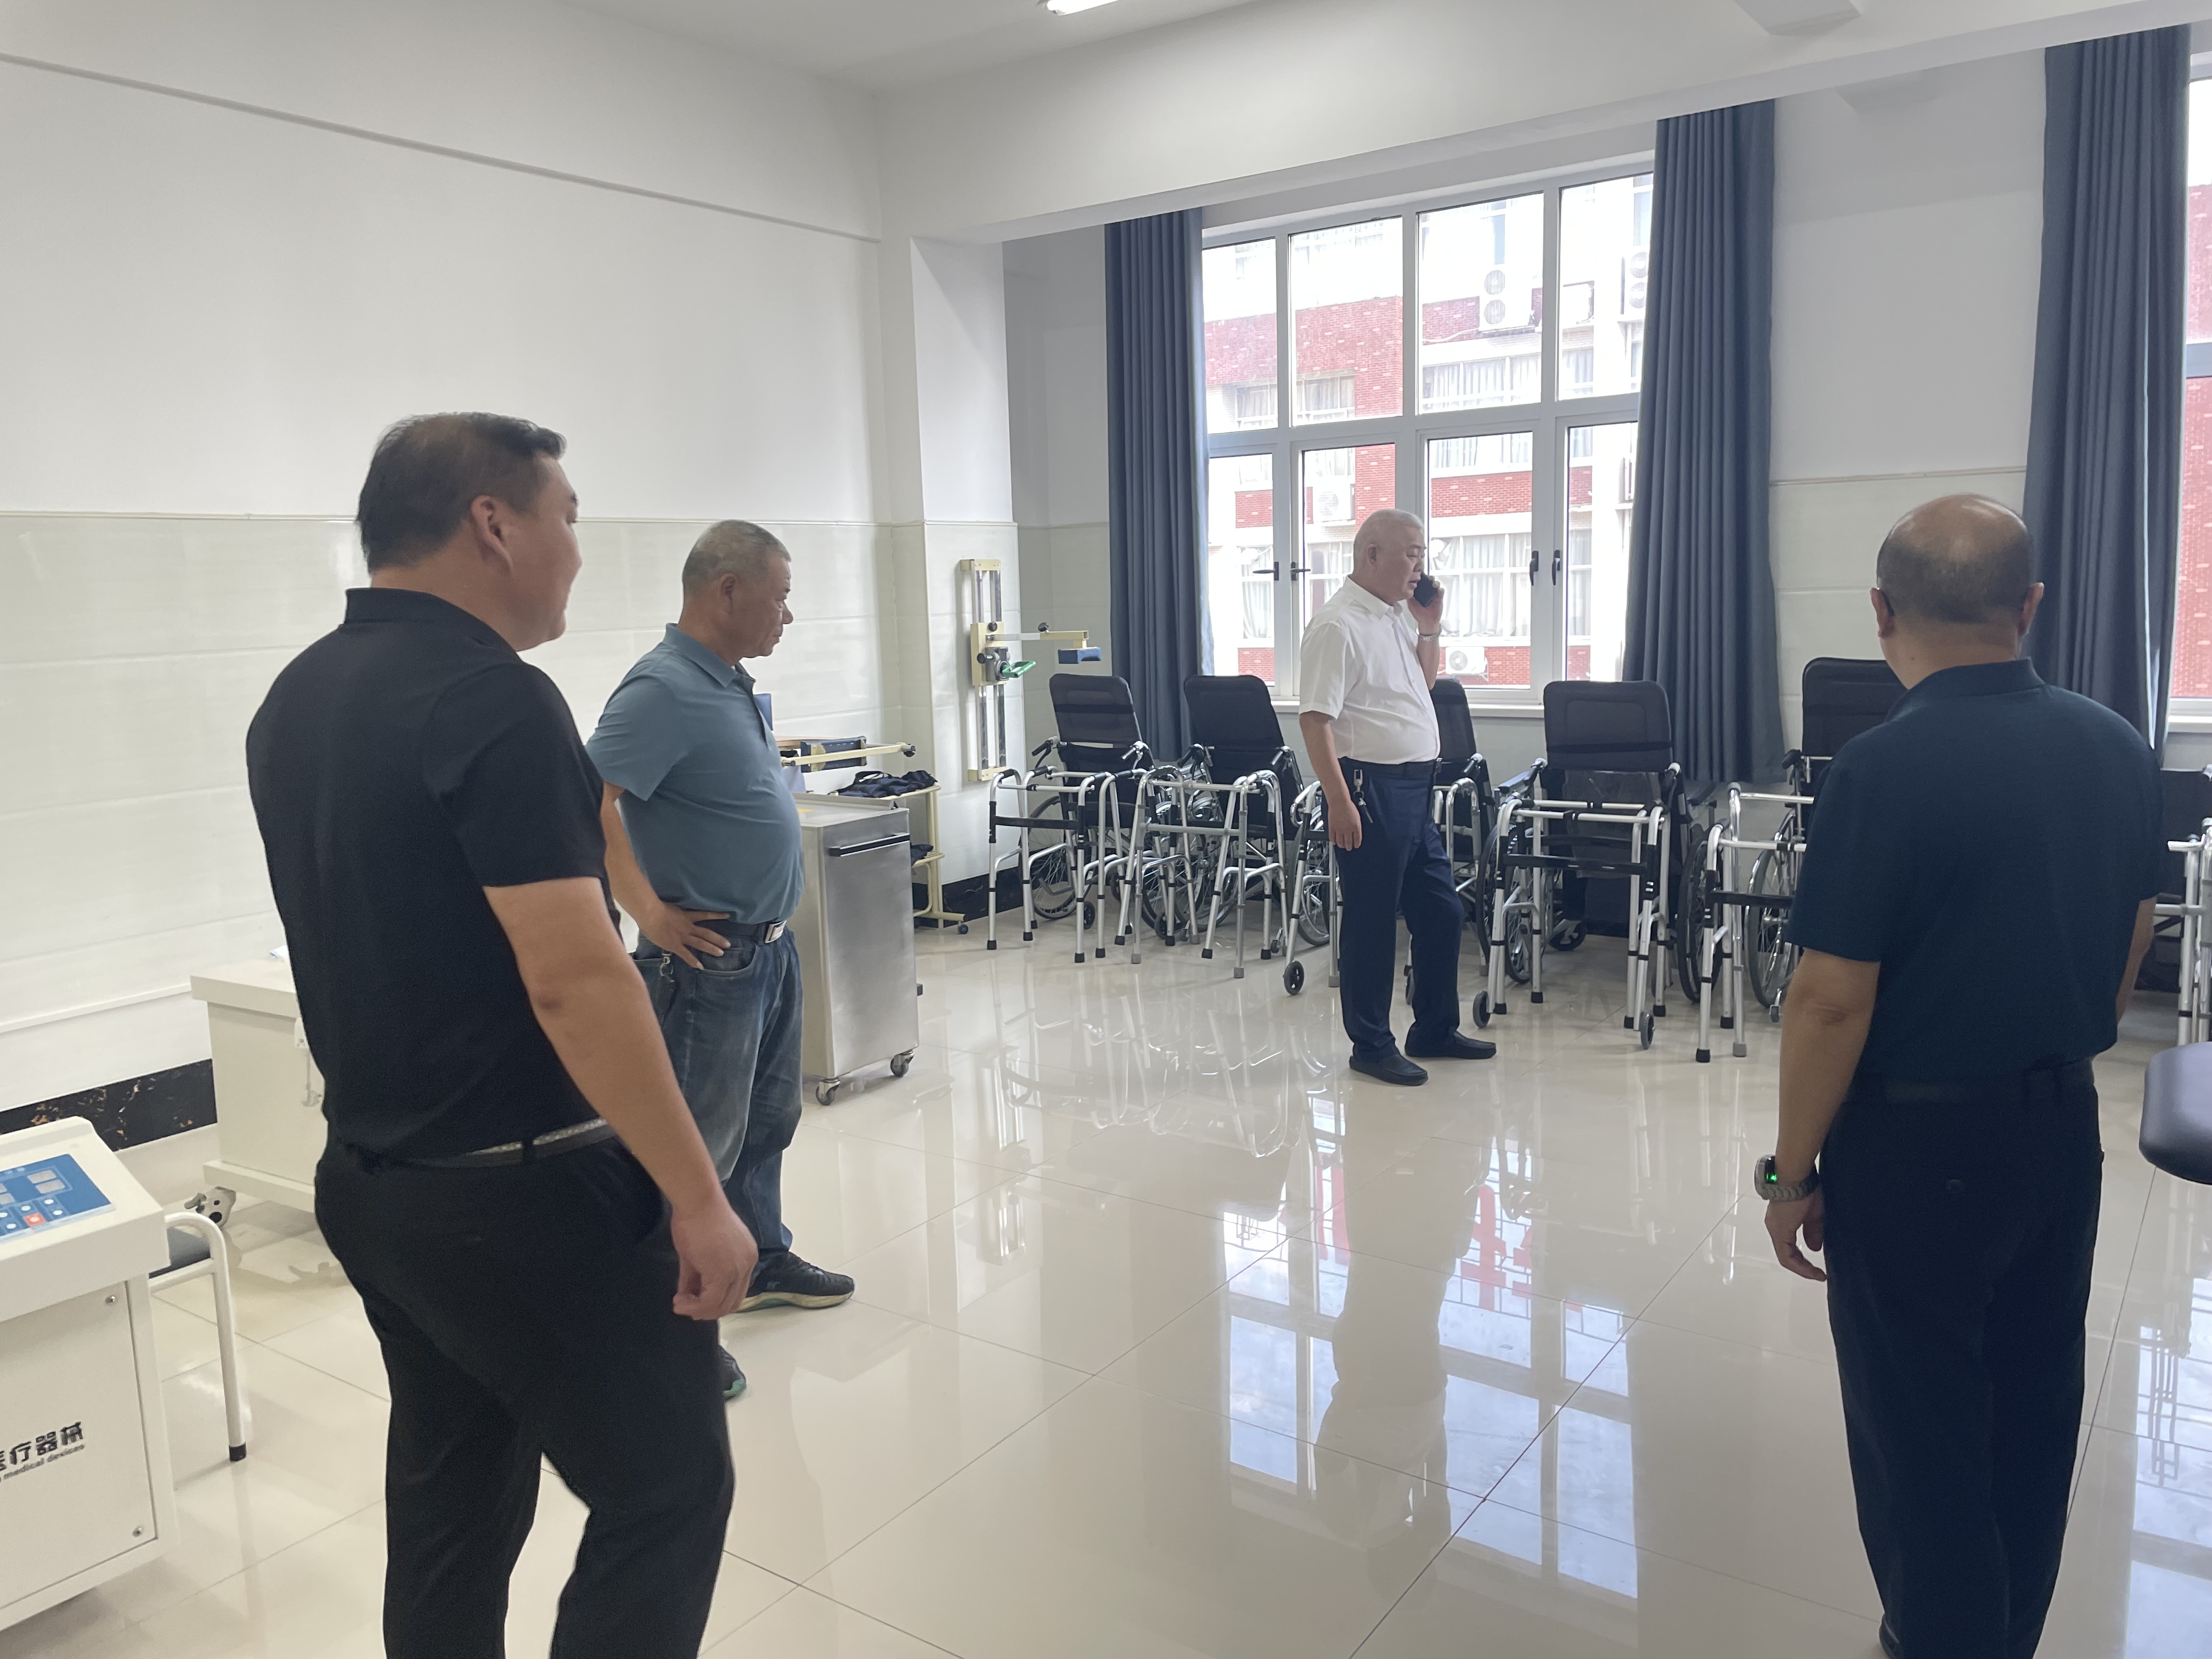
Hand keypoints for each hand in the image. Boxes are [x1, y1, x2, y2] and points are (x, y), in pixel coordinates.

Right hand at [642, 904, 729, 969]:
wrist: (650, 914)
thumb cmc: (656, 908)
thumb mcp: (669, 907)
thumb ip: (673, 912)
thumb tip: (672, 913)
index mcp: (686, 916)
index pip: (705, 915)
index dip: (716, 915)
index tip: (727, 916)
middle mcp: (688, 927)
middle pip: (706, 933)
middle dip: (718, 939)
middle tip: (728, 944)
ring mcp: (682, 937)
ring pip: (700, 943)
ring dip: (711, 949)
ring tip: (721, 953)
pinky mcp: (675, 945)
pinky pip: (686, 954)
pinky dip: (693, 961)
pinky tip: (700, 966)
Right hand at [669, 1198, 758, 1319]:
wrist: (696, 1201)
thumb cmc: (695, 1218)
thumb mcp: (696, 1253)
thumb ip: (695, 1277)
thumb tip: (686, 1295)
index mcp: (746, 1257)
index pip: (736, 1291)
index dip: (715, 1302)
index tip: (694, 1301)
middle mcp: (747, 1264)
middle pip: (732, 1302)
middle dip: (707, 1310)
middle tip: (686, 1308)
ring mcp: (737, 1269)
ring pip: (721, 1305)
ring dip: (698, 1310)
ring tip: (680, 1304)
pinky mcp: (723, 1273)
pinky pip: (710, 1301)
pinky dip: (694, 1306)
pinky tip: (679, 1301)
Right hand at [1325, 790, 1362, 850]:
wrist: (1339, 802)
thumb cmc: (1348, 806)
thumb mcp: (1357, 817)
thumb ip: (1356, 826)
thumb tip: (1356, 833)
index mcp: (1356, 827)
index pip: (1357, 839)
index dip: (1356, 844)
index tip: (1356, 846)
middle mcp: (1348, 829)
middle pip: (1349, 843)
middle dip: (1349, 847)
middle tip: (1349, 848)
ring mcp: (1339, 829)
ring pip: (1340, 842)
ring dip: (1341, 845)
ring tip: (1342, 845)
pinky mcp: (1332, 828)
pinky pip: (1332, 838)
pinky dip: (1334, 841)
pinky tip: (1335, 842)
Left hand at [1410, 578, 1444, 634]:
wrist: (1426, 622)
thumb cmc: (1418, 613)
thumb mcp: (1411, 604)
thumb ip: (1409, 596)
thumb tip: (1405, 588)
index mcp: (1420, 591)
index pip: (1421, 581)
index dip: (1421, 577)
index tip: (1420, 575)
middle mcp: (1427, 591)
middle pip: (1429, 581)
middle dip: (1429, 578)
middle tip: (1428, 578)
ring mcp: (1434, 594)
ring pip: (1436, 584)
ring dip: (1435, 582)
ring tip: (1433, 584)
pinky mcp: (1439, 598)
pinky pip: (1441, 591)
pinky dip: (1440, 589)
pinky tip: (1438, 590)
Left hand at [1763, 1190, 1826, 1282]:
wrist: (1796, 1176)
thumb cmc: (1805, 1189)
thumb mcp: (1813, 1214)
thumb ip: (1812, 1232)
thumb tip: (1814, 1248)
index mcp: (1782, 1222)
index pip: (1789, 1248)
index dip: (1803, 1260)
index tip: (1818, 1269)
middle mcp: (1775, 1227)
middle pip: (1787, 1254)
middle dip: (1803, 1266)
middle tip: (1818, 1274)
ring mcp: (1775, 1229)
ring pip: (1786, 1256)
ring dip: (1802, 1268)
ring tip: (1816, 1275)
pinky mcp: (1779, 1231)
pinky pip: (1786, 1255)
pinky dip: (1799, 1265)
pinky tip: (1812, 1271)